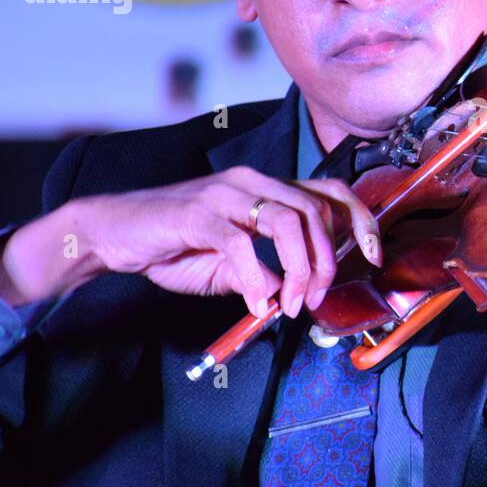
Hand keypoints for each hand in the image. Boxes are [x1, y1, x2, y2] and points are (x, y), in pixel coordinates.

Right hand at [0, 166, 380, 318]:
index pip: (330, 192)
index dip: (360, 221)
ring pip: (287, 221)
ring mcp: (225, 193)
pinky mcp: (197, 212)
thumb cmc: (173, 247)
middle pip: (316, 210)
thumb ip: (262, 275)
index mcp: (266, 189)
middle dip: (327, 260)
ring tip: (292, 304)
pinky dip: (256, 279)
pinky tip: (257, 304)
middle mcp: (252, 182)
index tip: (374, 256)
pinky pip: (241, 244)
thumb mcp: (227, 267)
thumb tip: (290, 296)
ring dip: (300, 268)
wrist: (112, 234)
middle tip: (316, 299)